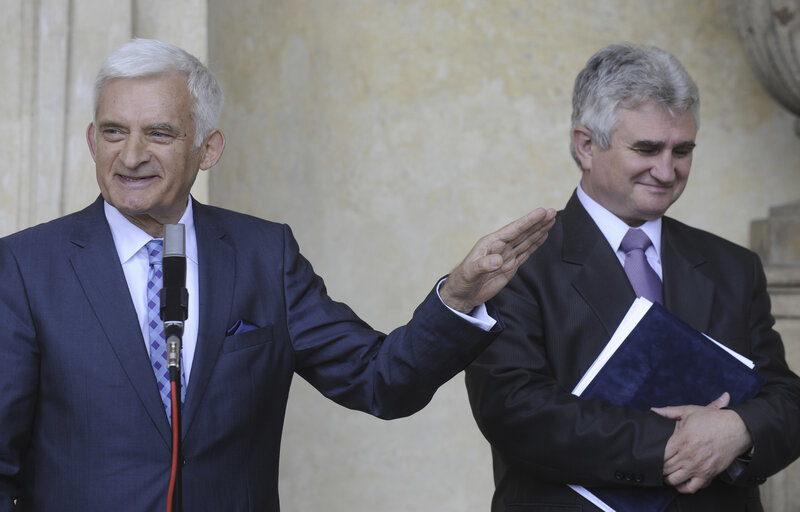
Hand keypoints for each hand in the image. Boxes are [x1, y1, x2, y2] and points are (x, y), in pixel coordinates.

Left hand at [439, 207, 555, 313]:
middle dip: (537, 222)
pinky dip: (536, 243)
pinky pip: (526, 252)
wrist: (462, 295)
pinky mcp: (510, 266)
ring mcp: (507, 256)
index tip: (541, 212)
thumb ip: (482, 265)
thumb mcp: (469, 273)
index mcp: (490, 243)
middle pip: (522, 232)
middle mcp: (500, 247)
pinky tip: (543, 235)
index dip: (527, 221)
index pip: (513, 230)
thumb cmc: (461, 281)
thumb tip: (498, 260)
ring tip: (551, 219)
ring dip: (539, 230)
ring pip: (526, 240)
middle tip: (552, 212)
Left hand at [651, 393, 751, 493]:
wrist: (737, 429)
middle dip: (659, 466)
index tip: (654, 452)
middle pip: (665, 468)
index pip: (660, 455)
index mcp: (681, 441)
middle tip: (658, 463)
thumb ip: (669, 412)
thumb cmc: (713, 420)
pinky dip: (683, 487)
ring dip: (668, 477)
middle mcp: (688, 457)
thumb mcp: (689, 411)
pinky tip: (680, 481)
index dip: (654, 455)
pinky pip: (692, 488)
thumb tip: (654, 409)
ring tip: (667, 472)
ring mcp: (698, 467)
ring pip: (674, 480)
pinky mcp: (708, 475)